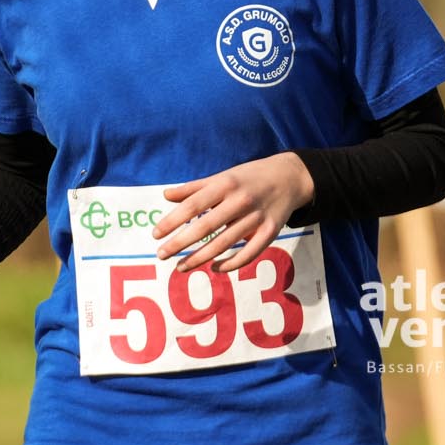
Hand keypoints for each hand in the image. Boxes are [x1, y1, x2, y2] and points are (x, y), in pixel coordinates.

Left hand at [153, 153, 314, 274]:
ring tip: (180, 267)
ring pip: (224, 243)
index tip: (155, 234)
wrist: (289, 177)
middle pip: (206, 226)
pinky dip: (231, 264)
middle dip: (181, 243)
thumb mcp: (222, 176)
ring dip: (200, 258)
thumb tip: (166, 195)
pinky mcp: (270, 231)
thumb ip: (194, 187)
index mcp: (226, 184)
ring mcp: (256, 217)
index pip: (193, 205)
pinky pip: (249, 253)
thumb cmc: (249, 177)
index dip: (173, 221)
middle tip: (161, 254)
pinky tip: (214, 267)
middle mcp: (240, 200)